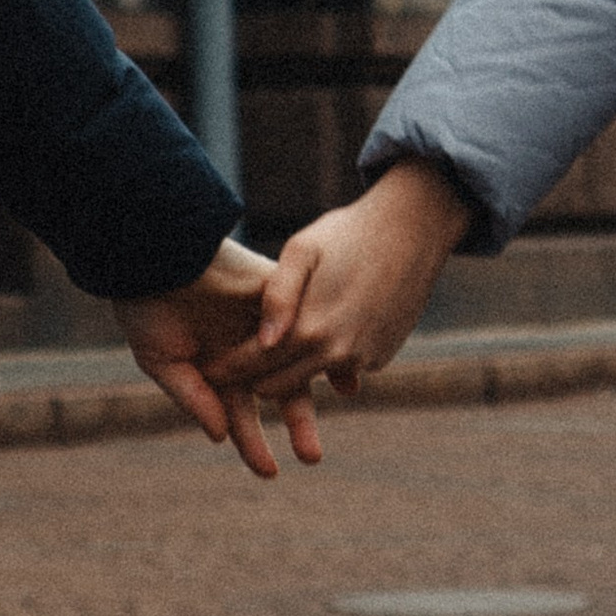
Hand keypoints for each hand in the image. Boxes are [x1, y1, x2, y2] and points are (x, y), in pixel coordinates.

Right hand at [120, 241, 324, 476]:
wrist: (150, 251)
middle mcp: (244, 348)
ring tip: (331, 407)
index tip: (269, 472)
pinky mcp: (274, 293)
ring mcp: (261, 321)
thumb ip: (194, 397)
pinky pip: (302, 320)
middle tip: (312, 458)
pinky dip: (319, 344)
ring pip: (295, 361)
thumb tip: (221, 436)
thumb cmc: (146, 305)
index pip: (240, 412)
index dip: (253, 444)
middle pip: (278, 391)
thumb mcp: (161, 361)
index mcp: (216, 367)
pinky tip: (337, 370)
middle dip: (296, 425)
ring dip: (311, 391)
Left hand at [215, 161, 474, 406]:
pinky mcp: (382, 357)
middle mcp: (338, 353)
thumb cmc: (347, 232)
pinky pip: (341, 369)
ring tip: (264, 353)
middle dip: (249, 381)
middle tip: (224, 369)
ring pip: (310, 381)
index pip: (254, 366)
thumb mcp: (303, 249)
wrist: (413, 229)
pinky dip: (324, 360)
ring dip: (287, 373)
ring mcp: (363, 359)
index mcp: (311, 328)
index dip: (225, 370)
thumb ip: (277, 295)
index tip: (201, 370)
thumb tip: (264, 341)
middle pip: (277, 386)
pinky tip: (314, 334)